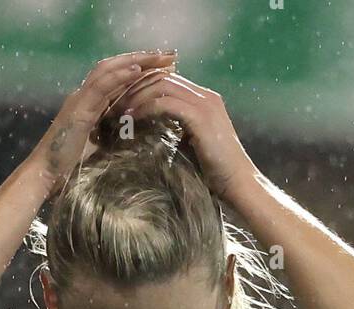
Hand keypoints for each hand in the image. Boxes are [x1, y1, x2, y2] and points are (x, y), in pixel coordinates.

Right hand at [34, 50, 178, 195]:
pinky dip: (118, 77)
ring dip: (135, 62)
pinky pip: (99, 87)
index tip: (166, 68)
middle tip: (170, 56)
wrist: (45, 177)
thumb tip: (140, 141)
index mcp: (91, 104)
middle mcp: (84, 96)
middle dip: (143, 59)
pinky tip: (137, 71)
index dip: (142, 70)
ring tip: (159, 57)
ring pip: (108, 70)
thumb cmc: (70, 171)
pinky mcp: (77, 110)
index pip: (119, 78)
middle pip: (116, 67)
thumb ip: (116, 139)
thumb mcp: (101, 150)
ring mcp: (80, 100)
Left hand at [103, 68, 256, 200]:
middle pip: (162, 77)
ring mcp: (205, 105)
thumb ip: (176, 132)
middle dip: (135, 88)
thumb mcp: (192, 146)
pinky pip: (166, 103)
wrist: (239, 185)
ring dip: (136, 96)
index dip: (142, 88)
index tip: (122, 102)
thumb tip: (151, 133)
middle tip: (114, 103)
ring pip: (162, 86)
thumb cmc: (216, 174)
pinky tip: (132, 119)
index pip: (167, 80)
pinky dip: (146, 108)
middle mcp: (205, 96)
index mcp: (204, 100)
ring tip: (119, 111)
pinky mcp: (201, 118)